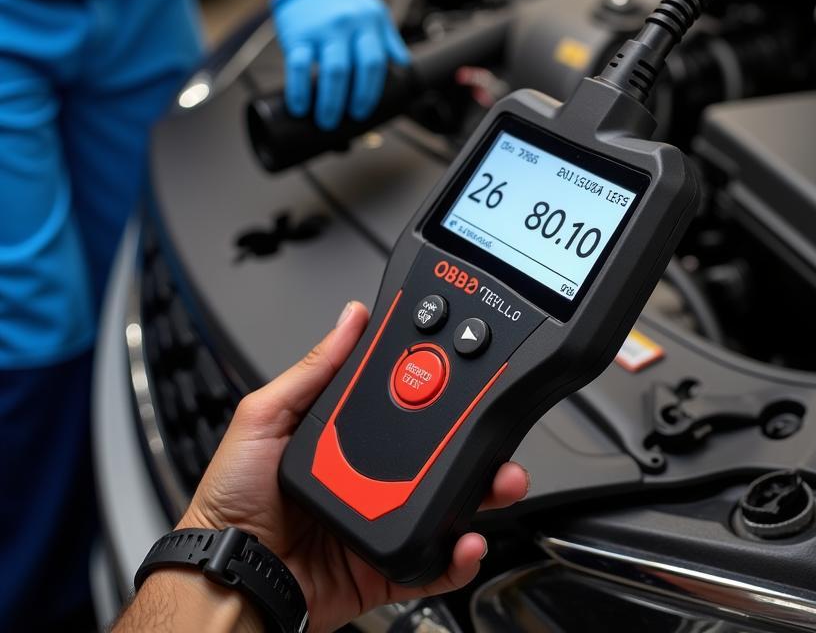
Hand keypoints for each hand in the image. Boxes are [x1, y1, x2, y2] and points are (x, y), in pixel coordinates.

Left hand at [179, 302, 528, 632]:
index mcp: (345, 436)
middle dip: (478, 439)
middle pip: (438, 450)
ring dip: (484, 490)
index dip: (435, 384)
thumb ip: (312, 370)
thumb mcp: (264, 418)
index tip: (463, 368)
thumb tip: (350, 319)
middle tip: (497, 428)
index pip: (402, 401)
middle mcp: (370, 474)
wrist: (230, 581)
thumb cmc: (230, 502)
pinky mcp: (387, 564)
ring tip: (500, 481)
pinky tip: (467, 539)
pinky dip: (459, 553)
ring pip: (448, 501)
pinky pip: (435, 558)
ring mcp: (382, 517)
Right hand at [271, 0, 408, 128]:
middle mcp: (346, 26)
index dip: (371, 90)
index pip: (376, 62)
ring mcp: (321, 30)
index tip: (365, 109)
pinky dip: (298, 90)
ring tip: (327, 120)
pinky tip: (299, 106)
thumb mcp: (374, 12)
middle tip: (350, 118)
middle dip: (354, 100)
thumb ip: (389, 39)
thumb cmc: (342, 1)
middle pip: (355, 70)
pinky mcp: (297, 35)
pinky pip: (298, 66)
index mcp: (368, 23)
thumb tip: (403, 64)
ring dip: (329, 101)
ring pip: (330, 71)